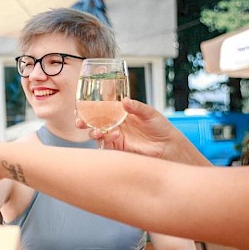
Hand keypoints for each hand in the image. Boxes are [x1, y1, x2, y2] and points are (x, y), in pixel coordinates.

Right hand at [81, 98, 206, 165]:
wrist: (168, 146)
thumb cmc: (161, 127)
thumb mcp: (150, 113)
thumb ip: (137, 107)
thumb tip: (125, 101)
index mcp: (120, 114)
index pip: (102, 109)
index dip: (90, 109)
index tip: (82, 107)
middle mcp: (115, 125)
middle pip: (94, 123)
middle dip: (84, 123)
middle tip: (80, 122)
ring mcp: (116, 137)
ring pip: (97, 134)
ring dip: (92, 132)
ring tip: (96, 131)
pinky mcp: (119, 148)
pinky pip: (107, 144)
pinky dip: (107, 139)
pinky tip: (114, 135)